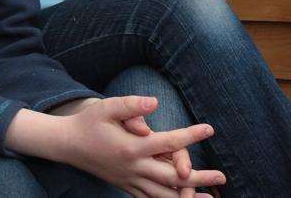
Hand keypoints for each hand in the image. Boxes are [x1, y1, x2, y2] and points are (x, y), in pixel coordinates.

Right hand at [56, 96, 224, 196]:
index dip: (191, 135)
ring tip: (210, 197)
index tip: (209, 129)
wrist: (68, 145)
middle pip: (173, 178)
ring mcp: (130, 180)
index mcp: (131, 147)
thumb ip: (131, 105)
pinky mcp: (126, 187)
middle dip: (199, 177)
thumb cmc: (88, 123)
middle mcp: (134, 168)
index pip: (168, 142)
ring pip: (164, 195)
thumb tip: (155, 102)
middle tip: (222, 176)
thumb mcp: (106, 107)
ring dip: (188, 196)